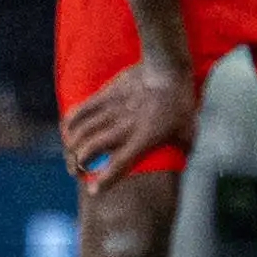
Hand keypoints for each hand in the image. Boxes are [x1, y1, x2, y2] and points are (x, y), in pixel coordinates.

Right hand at [62, 60, 201, 180]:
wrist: (166, 66)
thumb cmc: (180, 99)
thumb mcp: (189, 128)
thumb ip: (184, 146)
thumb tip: (185, 157)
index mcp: (143, 138)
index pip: (119, 165)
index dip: (104, 180)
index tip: (93, 190)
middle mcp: (123, 127)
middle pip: (90, 150)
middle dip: (78, 164)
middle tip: (78, 171)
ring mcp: (111, 111)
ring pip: (80, 132)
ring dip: (71, 147)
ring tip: (72, 155)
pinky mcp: (103, 96)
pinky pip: (79, 111)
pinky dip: (69, 123)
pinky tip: (68, 132)